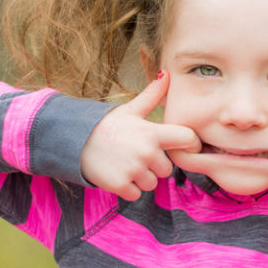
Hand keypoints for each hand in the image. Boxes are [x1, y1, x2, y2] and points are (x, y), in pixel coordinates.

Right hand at [81, 70, 199, 200]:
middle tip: (137, 154)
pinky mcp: (121, 185)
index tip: (186, 146)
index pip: (187, 138)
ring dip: (142, 178)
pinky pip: (137, 194)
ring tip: (126, 163)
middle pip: (168, 169)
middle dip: (155, 165)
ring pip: (152, 183)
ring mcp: (134, 170)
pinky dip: (129, 188)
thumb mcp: (131, 109)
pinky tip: (118, 174)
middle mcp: (146, 152)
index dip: (191, 143)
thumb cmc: (108, 125)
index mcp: (152, 132)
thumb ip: (152, 95)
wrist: (76, 141)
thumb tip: (167, 73)